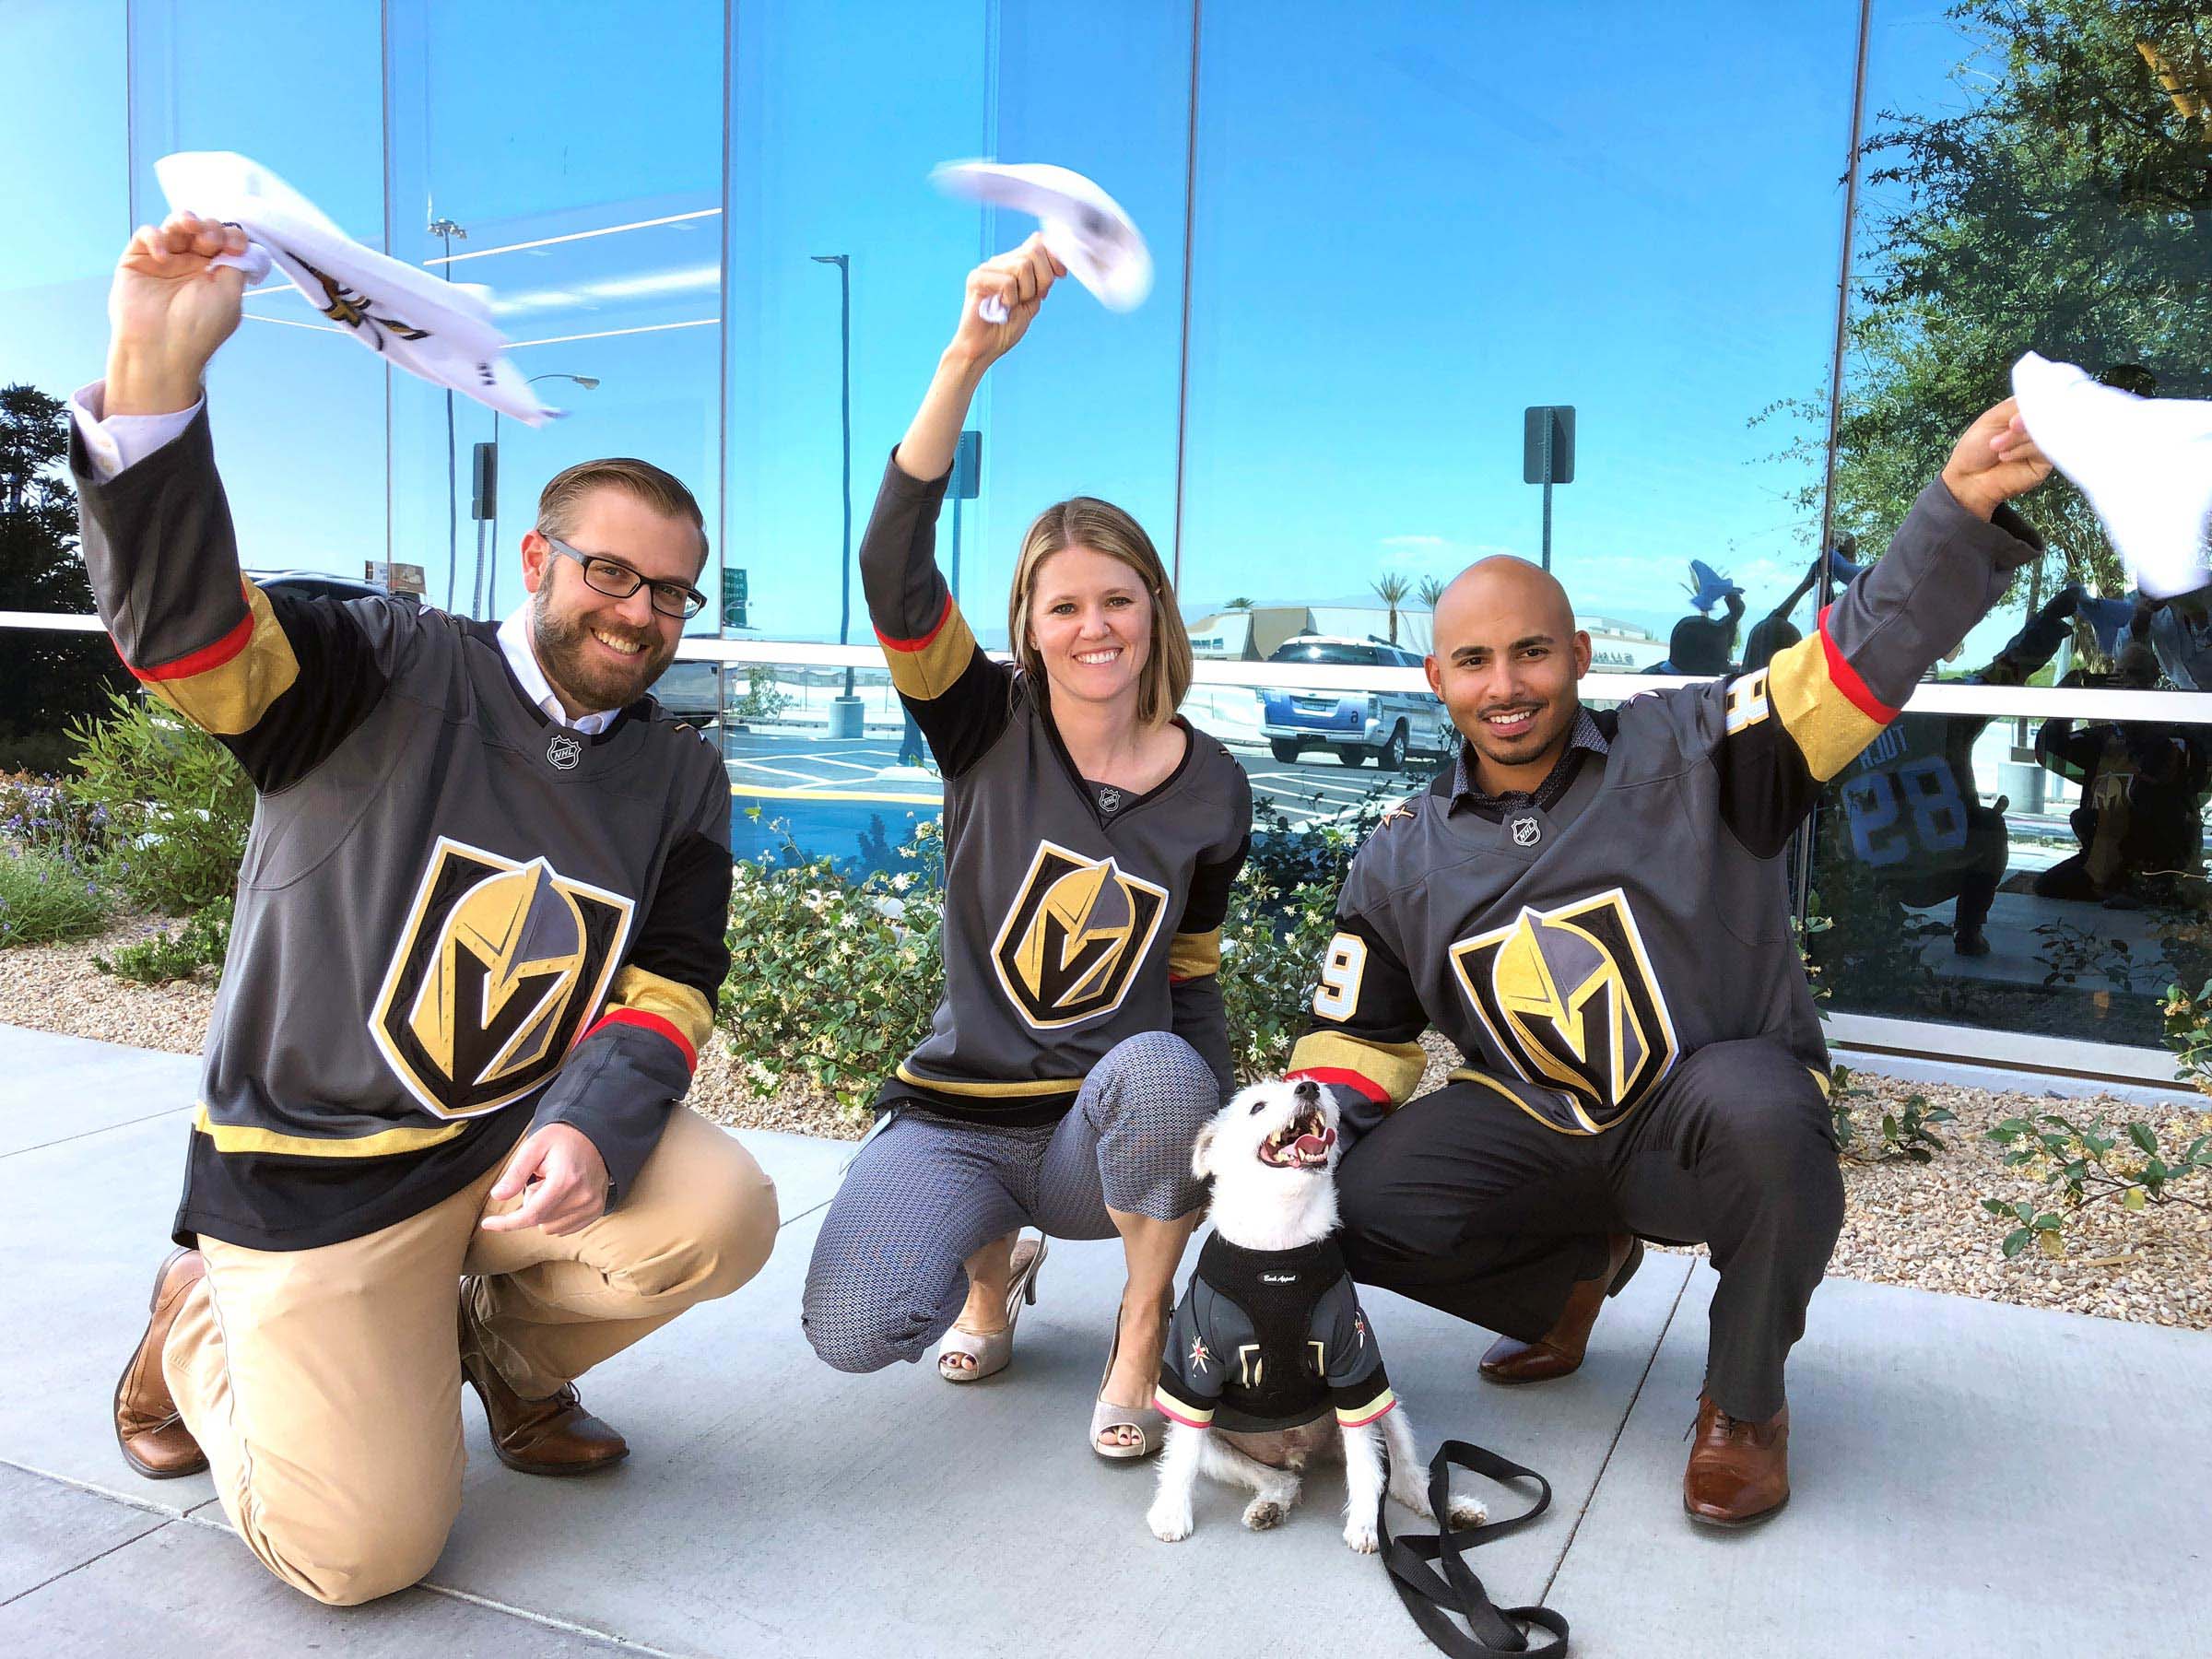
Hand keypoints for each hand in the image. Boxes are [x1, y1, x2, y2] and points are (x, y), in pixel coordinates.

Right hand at [106, 212, 251, 415]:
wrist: (162, 347)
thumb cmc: (199, 327)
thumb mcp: (230, 296)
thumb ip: (236, 266)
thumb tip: (241, 247)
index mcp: (216, 274)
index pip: (226, 243)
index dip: (233, 237)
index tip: (235, 245)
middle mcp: (191, 265)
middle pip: (203, 230)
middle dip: (211, 228)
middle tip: (212, 241)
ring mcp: (165, 261)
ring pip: (175, 226)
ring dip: (185, 219)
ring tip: (191, 227)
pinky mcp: (137, 260)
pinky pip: (146, 235)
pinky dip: (155, 237)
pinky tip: (163, 256)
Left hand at [478, 1123, 609, 1236]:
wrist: (595, 1136)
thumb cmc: (562, 1139)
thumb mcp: (534, 1147)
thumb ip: (515, 1173)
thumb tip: (498, 1196)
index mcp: (566, 1180)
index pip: (532, 1214)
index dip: (507, 1222)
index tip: (488, 1224)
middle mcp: (582, 1197)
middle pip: (539, 1220)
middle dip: (532, 1203)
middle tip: (541, 1179)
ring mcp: (592, 1206)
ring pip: (551, 1228)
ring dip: (544, 1211)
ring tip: (554, 1186)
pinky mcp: (596, 1211)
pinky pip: (565, 1228)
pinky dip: (556, 1216)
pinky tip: (562, 1196)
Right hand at [945, 233, 1067, 369]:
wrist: (984, 348)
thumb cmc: (1005, 328)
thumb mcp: (1033, 301)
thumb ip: (1043, 280)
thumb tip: (1058, 263)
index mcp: (1012, 264)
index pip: (1038, 241)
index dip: (1054, 256)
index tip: (1061, 275)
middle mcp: (999, 262)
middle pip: (1034, 251)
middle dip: (1043, 278)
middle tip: (1030, 298)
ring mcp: (987, 268)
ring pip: (1023, 265)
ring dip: (1026, 292)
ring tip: (1012, 305)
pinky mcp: (977, 278)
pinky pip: (1008, 281)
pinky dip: (1011, 299)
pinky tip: (1001, 307)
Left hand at [1940, 397, 2051, 519]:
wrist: (1967, 480)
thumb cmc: (1974, 449)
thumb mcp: (1991, 419)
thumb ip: (2015, 407)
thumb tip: (2039, 402)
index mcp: (2024, 410)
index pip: (2041, 398)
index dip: (2033, 403)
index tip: (2018, 411)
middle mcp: (2037, 425)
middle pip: (2046, 415)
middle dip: (2024, 422)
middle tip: (2009, 427)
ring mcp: (2043, 443)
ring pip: (2045, 431)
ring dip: (2018, 438)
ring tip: (1996, 446)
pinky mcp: (2045, 462)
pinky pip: (2044, 450)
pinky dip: (2022, 450)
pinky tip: (2005, 456)